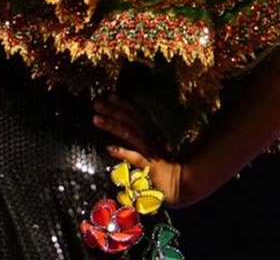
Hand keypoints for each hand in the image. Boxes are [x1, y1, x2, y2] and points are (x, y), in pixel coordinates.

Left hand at [93, 93, 187, 208]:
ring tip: (96, 119)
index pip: (137, 115)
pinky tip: (109, 148)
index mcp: (152, 134)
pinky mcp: (150, 167)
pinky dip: (123, 152)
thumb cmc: (167, 168)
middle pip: (130, 121)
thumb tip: (126, 128)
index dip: (124, 104)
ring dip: (113, 125)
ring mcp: (150, 152)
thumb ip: (142, 138)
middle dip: (113, 110)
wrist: (183, 184)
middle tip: (97, 103)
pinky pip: (136, 158)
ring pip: (130, 134)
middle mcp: (150, 139)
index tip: (110, 95)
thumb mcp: (155, 149)